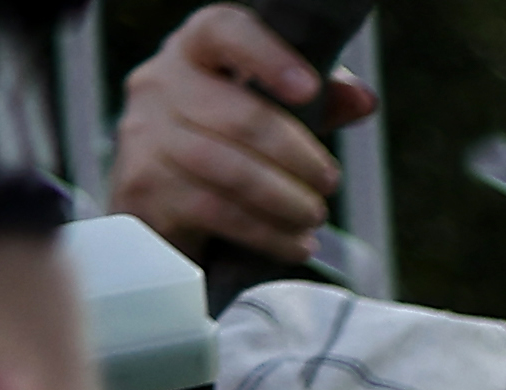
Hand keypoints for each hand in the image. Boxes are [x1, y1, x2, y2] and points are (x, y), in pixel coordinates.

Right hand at [113, 6, 371, 266]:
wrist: (156, 212)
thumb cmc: (223, 148)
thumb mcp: (269, 116)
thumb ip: (317, 103)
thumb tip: (362, 99)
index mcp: (192, 52)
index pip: (222, 30)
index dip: (267, 55)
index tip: (310, 88)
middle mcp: (158, 85)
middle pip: (239, 116)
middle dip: (298, 156)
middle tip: (329, 183)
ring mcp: (144, 136)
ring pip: (228, 168)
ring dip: (285, 199)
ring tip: (313, 216)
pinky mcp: (142, 188)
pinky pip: (215, 210)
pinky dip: (267, 232)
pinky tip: (293, 243)